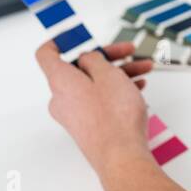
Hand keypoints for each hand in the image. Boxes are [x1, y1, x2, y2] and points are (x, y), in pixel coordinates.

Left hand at [35, 41, 154, 176]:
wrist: (121, 156)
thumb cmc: (114, 116)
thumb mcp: (108, 75)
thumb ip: (95, 60)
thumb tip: (87, 59)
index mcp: (60, 81)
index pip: (46, 55)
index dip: (59, 40)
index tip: (75, 34)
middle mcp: (62, 98)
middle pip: (79, 67)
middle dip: (108, 56)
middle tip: (129, 49)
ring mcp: (74, 114)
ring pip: (93, 84)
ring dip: (118, 73)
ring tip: (144, 69)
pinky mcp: (87, 126)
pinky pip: (98, 100)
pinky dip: (115, 90)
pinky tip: (138, 88)